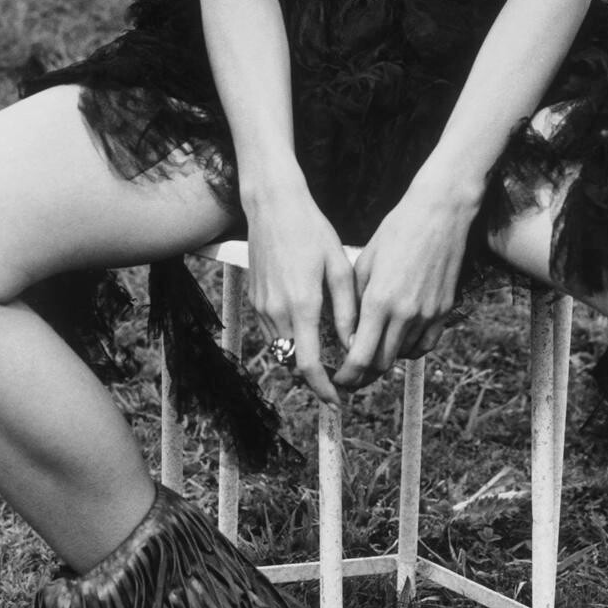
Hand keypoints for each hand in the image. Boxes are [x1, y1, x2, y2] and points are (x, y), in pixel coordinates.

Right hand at [243, 182, 356, 406]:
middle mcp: (276, 311)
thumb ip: (347, 310)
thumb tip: (354, 344)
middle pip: (292, 363)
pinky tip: (308, 328)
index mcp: (302, 306)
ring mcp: (261, 306)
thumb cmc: (312, 231)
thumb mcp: (338, 267)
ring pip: (281, 349)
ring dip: (301, 358)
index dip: (323, 389)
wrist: (272, 206)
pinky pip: (271, 331)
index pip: (308, 365)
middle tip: (340, 379)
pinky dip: (289, 339)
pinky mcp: (254, 298)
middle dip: (315, 377)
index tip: (338, 401)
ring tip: (328, 355)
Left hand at [332, 178, 476, 391]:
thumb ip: (356, 300)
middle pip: (381, 364)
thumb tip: (349, 331)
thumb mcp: (366, 261)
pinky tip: (398, 342)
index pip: (360, 357)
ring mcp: (428, 314)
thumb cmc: (398, 230)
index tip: (339, 379)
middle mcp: (405, 313)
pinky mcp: (444, 310)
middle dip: (363, 376)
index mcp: (379, 300)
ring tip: (372, 356)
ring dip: (385, 361)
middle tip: (351, 376)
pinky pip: (425, 345)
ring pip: (403, 356)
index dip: (347, 375)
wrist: (441, 213)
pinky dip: (409, 350)